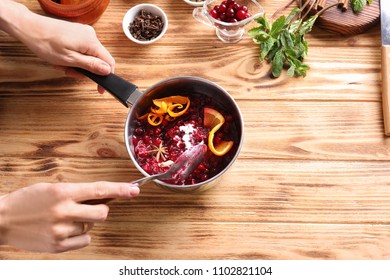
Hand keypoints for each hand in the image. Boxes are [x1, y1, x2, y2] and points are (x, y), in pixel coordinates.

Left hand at [0, 0, 114, 92]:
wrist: (29, 28)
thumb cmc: (45, 43)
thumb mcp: (70, 60)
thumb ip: (91, 65)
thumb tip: (107, 70)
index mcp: (91, 42)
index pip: (109, 62)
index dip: (106, 77)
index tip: (100, 88)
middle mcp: (91, 35)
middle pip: (98, 60)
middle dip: (85, 70)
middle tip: (69, 72)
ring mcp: (84, 33)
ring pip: (89, 56)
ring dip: (77, 64)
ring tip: (62, 64)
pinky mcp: (77, 33)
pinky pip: (83, 49)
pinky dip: (74, 57)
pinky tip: (62, 57)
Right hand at [0, 181, 138, 252]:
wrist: (2, 220)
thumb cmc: (27, 201)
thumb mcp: (52, 188)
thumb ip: (76, 192)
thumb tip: (101, 195)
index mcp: (63, 192)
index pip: (99, 189)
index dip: (120, 190)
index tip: (135, 190)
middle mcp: (64, 210)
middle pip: (102, 213)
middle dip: (101, 210)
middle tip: (89, 208)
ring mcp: (61, 230)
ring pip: (90, 227)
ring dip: (84, 223)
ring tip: (64, 220)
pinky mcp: (57, 246)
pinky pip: (84, 241)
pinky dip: (79, 236)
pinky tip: (63, 231)